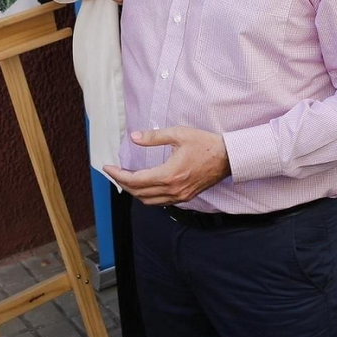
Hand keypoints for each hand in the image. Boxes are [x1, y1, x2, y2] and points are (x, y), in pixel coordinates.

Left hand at [105, 127, 229, 204]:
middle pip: (139, 193)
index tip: (108, 168)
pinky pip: (160, 202)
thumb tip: (134, 137)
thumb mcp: (179, 134)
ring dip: (134, 192)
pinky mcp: (185, 197)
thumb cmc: (205, 144)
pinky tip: (144, 186)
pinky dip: (147, 196)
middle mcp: (173, 189)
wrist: (228, 157)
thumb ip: (154, 137)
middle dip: (123, 183)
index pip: (136, 180)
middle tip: (114, 172)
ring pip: (148, 201)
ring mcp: (180, 196)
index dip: (118, 175)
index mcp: (169, 174)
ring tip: (125, 179)